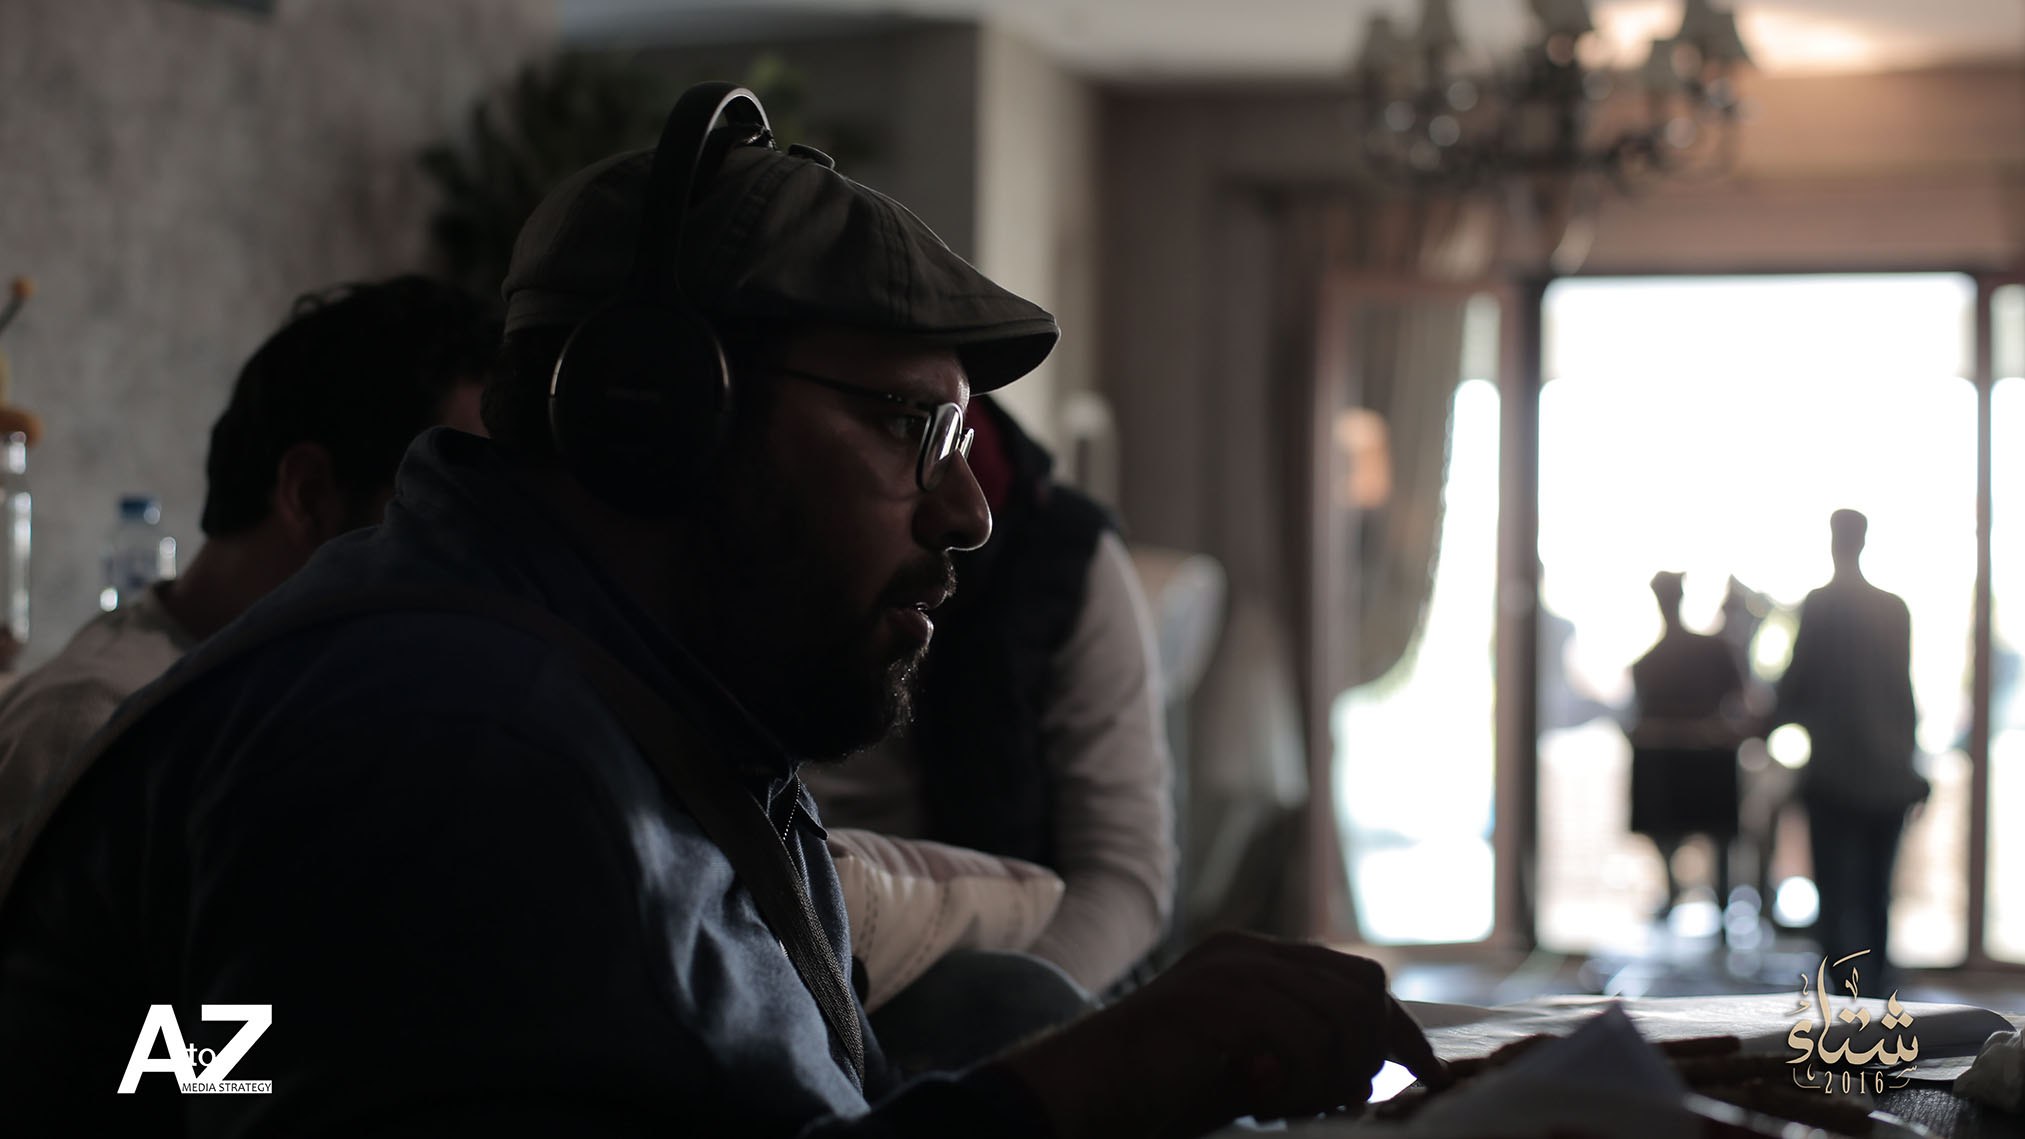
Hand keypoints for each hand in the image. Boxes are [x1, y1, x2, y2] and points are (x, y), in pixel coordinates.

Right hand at [993, 931, 1444, 1138]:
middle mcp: (1249, 952)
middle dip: (1368, 1053)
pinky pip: (1303, 1039)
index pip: (1358, 981)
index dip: (1400, 1033)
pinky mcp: (1218, 997)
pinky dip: (1297, 1082)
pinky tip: (1257, 1093)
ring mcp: (1232, 969)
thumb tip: (1372, 1063)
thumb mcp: (1249, 1063)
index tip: (1432, 1078)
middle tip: (1330, 1100)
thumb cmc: (1162, 1089)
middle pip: (1363, 987)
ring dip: (1331, 1075)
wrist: (1084, 1089)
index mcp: (1256, 960)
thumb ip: (1300, 1048)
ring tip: (1284, 1100)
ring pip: (1342, 1014)